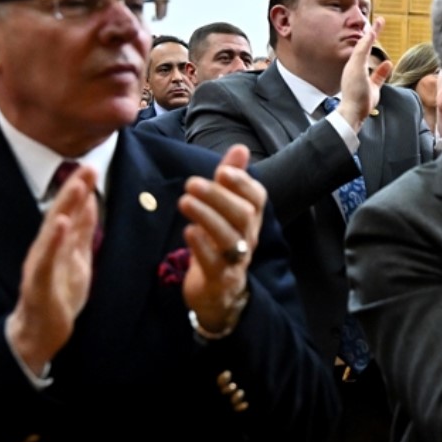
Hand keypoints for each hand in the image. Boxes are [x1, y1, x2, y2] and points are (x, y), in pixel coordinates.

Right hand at [6, 166, 99, 373]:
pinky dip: (52, 241)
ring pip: (52, 231)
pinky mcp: (38, 282)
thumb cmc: (58, 295)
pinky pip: (45, 259)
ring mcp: (40, 264)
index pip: (70, 211)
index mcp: (57, 244)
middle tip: (87, 166)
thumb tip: (89, 203)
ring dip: (64, 206)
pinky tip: (60, 224)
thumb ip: (82, 232)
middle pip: (60, 213)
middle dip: (74, 189)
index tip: (92, 166)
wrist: (40, 332)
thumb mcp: (77, 258)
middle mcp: (46, 249)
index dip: (81, 189)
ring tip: (76, 186)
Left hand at [179, 144, 265, 331]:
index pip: (257, 198)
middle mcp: (247, 238)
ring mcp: (235, 260)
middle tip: (191, 183)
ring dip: (207, 216)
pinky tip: (188, 231)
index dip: (242, 183)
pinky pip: (214, 262)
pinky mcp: (219, 279)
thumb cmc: (219, 243)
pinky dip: (201, 245)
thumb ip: (231, 179)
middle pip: (244, 214)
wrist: (218, 292)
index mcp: (250, 220)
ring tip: (185, 201)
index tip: (222, 170)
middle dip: (218, 196)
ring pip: (230, 237)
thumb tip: (240, 148)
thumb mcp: (224, 209)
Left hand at [337, 18, 390, 131]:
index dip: (372, 31)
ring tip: (381, 40)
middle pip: (366, 48)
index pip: (363, 42)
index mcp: (353, 62)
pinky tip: (388, 64)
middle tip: (380, 23)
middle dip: (373, 36)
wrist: (354, 112)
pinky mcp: (371, 89)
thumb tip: (369, 35)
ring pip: (371, 60)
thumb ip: (362, 51)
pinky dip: (383, 69)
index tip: (380, 20)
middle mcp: (357, 68)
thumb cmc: (355, 90)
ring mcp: (364, 78)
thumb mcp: (358, 67)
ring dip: (377, 50)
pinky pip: (378, 75)